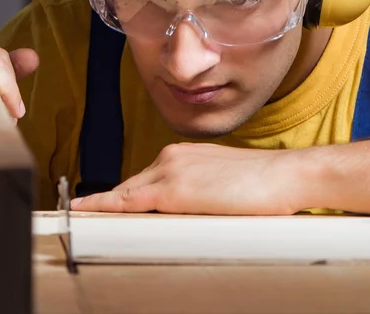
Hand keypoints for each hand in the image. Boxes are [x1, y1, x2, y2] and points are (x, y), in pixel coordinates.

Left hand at [70, 143, 302, 214]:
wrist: (286, 175)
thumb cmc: (264, 182)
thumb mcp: (222, 180)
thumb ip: (197, 188)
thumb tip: (185, 206)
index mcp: (182, 154)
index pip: (144, 178)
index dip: (122, 192)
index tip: (103, 198)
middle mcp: (170, 157)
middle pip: (131, 185)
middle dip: (111, 201)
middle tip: (86, 212)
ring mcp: (169, 171)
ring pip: (127, 193)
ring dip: (107, 205)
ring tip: (83, 215)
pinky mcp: (173, 191)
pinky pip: (128, 202)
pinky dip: (103, 205)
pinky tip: (85, 210)